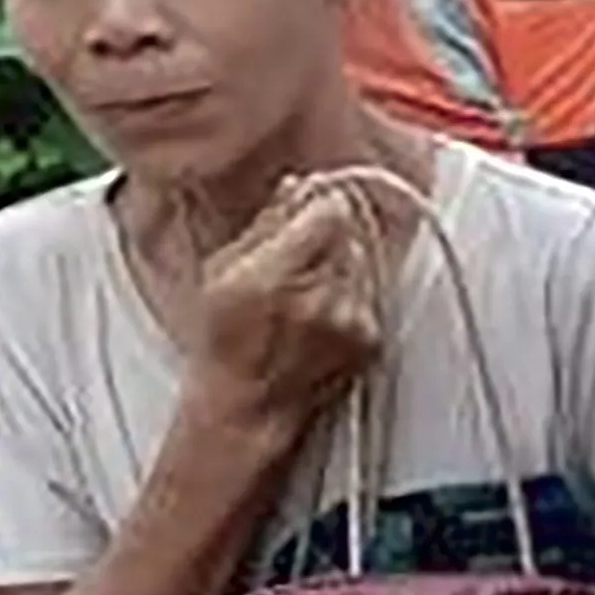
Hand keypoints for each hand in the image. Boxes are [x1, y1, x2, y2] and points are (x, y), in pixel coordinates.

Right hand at [186, 179, 385, 448]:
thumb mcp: (221, 273)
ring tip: (308, 286)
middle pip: (352, 232)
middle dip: (330, 232)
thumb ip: (265, 225)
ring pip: (365, 261)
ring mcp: (353, 321)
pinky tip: (323, 309)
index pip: (331, 211)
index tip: (307, 207)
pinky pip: (372, 294)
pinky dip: (354, 293)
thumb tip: (295, 189)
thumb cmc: (226, 345)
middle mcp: (322, 298)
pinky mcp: (372, 339)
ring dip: (344, 262)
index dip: (320, 203)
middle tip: (301, 250)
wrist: (251, 406)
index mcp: (276, 276)